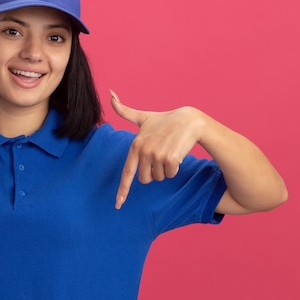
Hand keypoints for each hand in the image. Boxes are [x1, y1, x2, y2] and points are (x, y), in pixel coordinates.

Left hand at [110, 90, 204, 208]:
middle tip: (160, 157)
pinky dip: (175, 167)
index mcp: (135, 145)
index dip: (122, 190)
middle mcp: (143, 151)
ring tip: (169, 151)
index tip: (117, 204)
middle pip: (146, 179)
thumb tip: (110, 94)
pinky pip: (171, 173)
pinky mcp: (171, 159)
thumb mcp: (143, 117)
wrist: (189, 120)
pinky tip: (177, 154)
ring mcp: (157, 155)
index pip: (127, 172)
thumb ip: (125, 110)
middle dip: (153, 173)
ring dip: (165, 169)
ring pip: (159, 177)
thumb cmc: (164, 120)